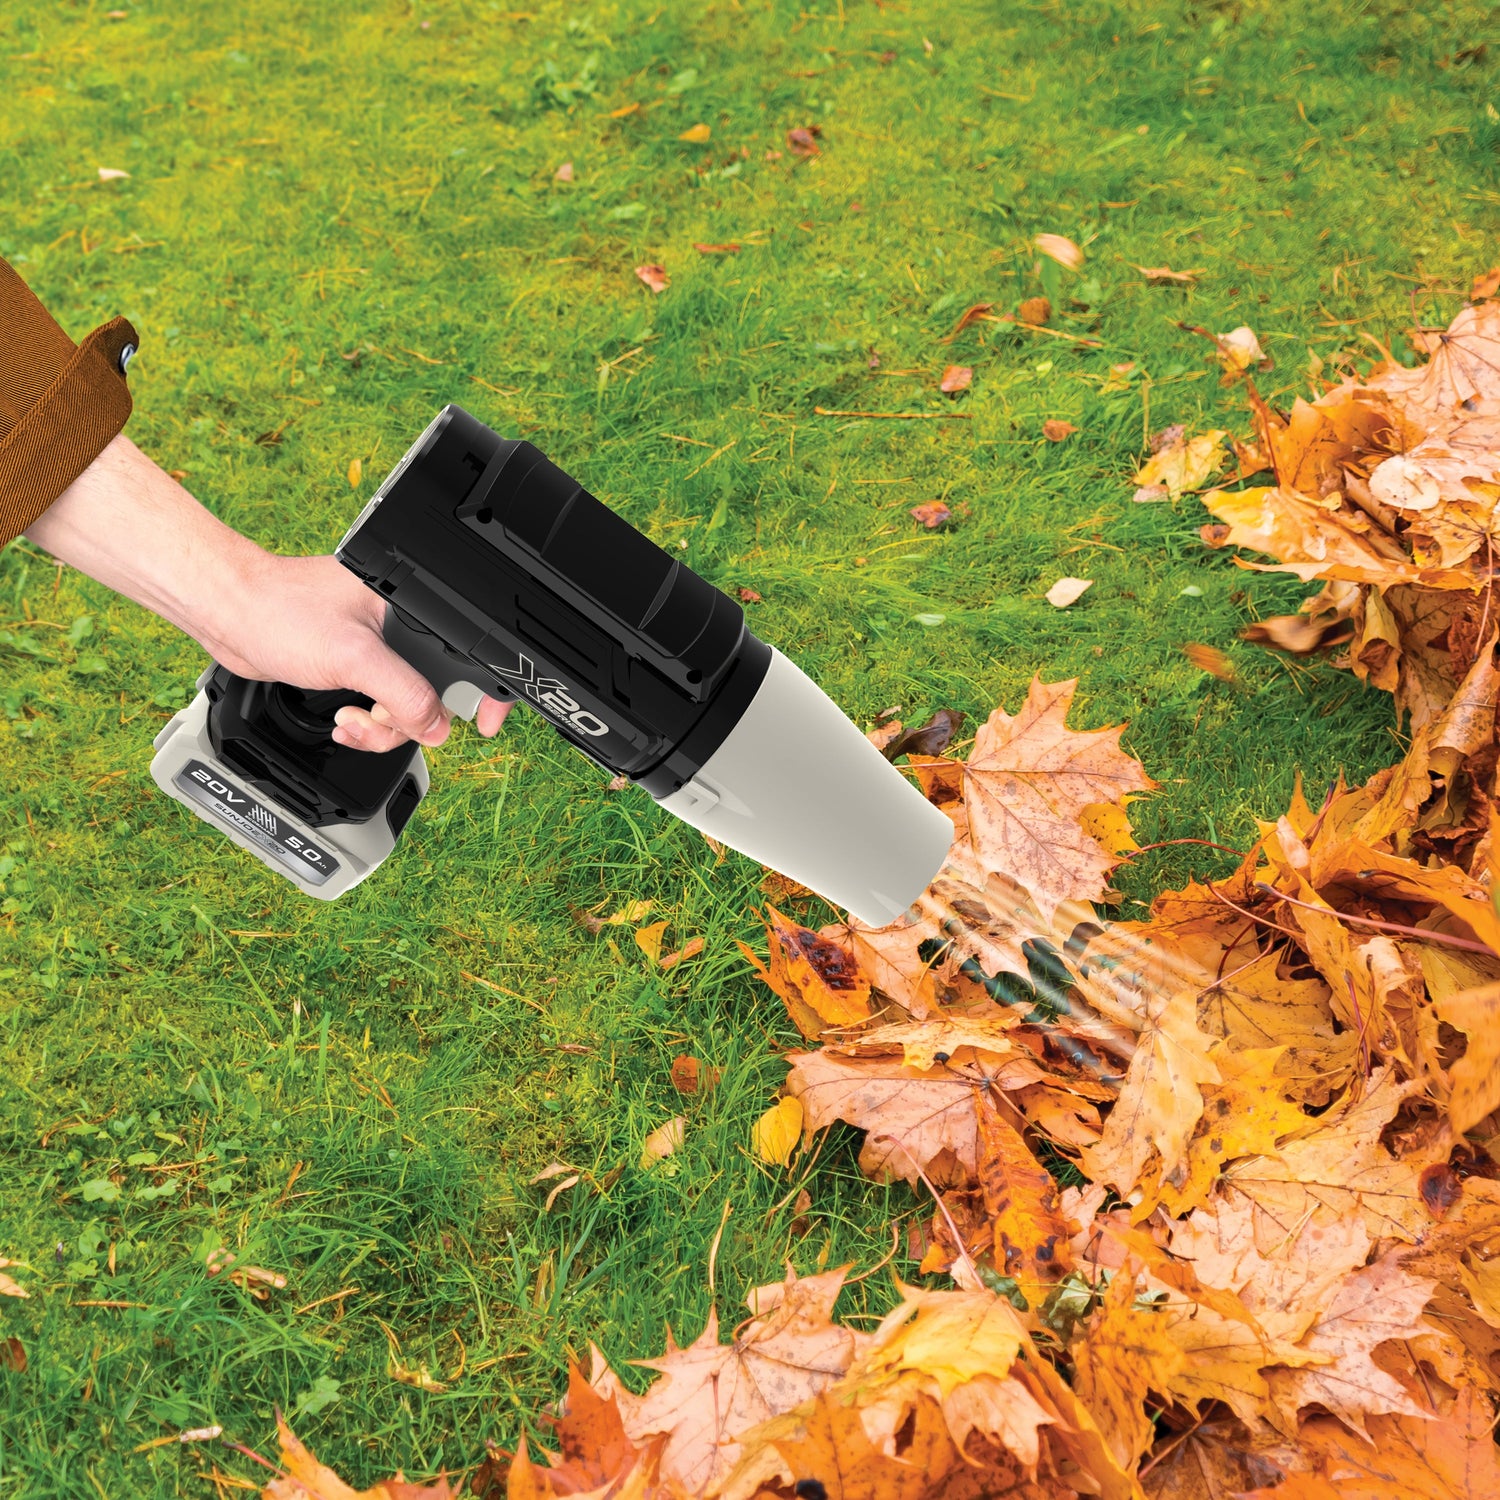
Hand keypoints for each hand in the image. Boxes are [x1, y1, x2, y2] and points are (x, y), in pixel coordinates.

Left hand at [25, 434, 510, 753]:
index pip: (470, 653)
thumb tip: (437, 727)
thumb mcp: (355, 659)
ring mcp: (380, 647)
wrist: (228, 615)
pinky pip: (382, 706)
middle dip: (409, 720)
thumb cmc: (280, 611)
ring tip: (351, 721)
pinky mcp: (357, 666)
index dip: (484, 693)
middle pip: (437, 692)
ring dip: (381, 727)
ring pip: (407, 706)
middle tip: (380, 721)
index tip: (486, 725)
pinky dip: (367, 724)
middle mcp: (402, 624)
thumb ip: (405, 695)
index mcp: (414, 605)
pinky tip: (343, 720)